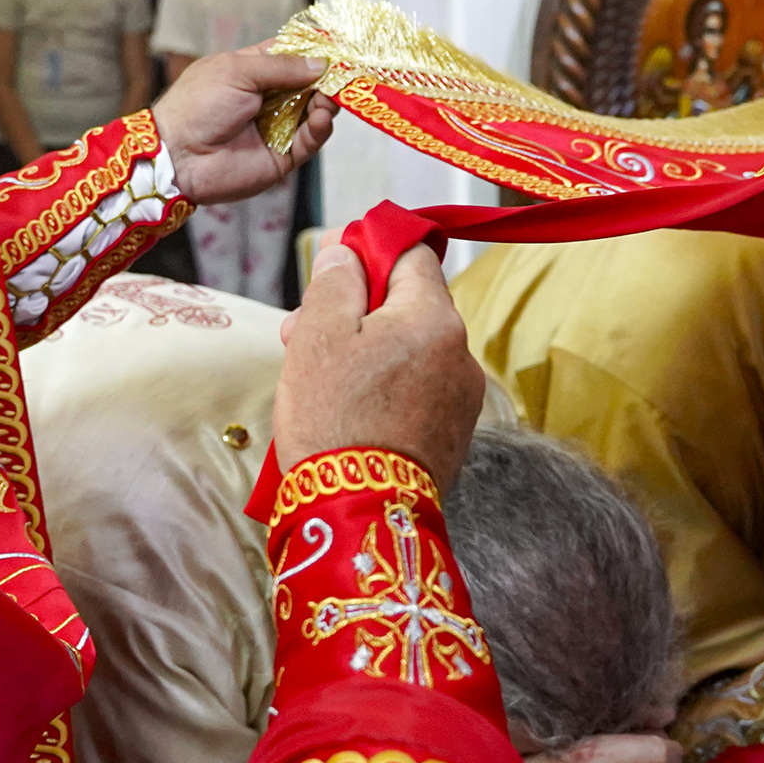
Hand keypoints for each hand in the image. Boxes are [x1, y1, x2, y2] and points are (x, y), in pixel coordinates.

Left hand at [156, 49, 333, 206]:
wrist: (177, 156)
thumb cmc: (198, 104)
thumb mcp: (237, 72)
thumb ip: (282, 67)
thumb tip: (322, 63)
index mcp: (254, 71)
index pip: (292, 56)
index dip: (315, 51)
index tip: (340, 46)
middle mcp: (269, 98)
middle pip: (311, 84)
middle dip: (329, 78)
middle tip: (347, 73)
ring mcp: (278, 127)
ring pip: (315, 112)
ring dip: (327, 102)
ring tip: (332, 97)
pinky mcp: (283, 156)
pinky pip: (310, 141)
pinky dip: (320, 128)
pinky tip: (322, 117)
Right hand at [271, 240, 478, 490]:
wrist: (359, 513)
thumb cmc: (335, 419)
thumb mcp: (319, 336)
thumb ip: (336, 282)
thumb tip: (346, 252)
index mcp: (435, 318)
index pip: (412, 254)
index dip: (369, 249)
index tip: (334, 261)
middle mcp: (461, 353)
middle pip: (408, 304)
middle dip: (355, 307)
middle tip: (302, 328)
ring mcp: (462, 397)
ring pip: (409, 349)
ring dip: (366, 348)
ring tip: (316, 372)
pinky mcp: (452, 433)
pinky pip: (417, 388)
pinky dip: (384, 385)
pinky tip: (348, 404)